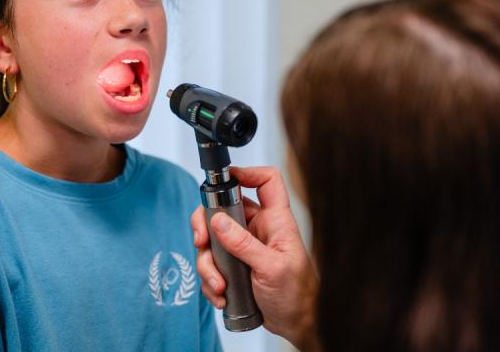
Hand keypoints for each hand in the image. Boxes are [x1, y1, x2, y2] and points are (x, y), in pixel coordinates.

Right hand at [191, 166, 319, 350]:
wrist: (298, 325)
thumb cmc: (298, 295)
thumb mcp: (272, 268)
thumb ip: (244, 244)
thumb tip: (218, 221)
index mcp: (275, 221)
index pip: (266, 182)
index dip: (247, 173)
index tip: (224, 180)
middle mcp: (258, 229)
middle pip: (224, 209)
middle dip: (206, 227)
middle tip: (201, 242)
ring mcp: (244, 247)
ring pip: (213, 241)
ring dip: (208, 264)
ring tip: (219, 284)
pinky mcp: (235, 265)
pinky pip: (212, 264)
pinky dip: (210, 280)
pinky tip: (221, 294)